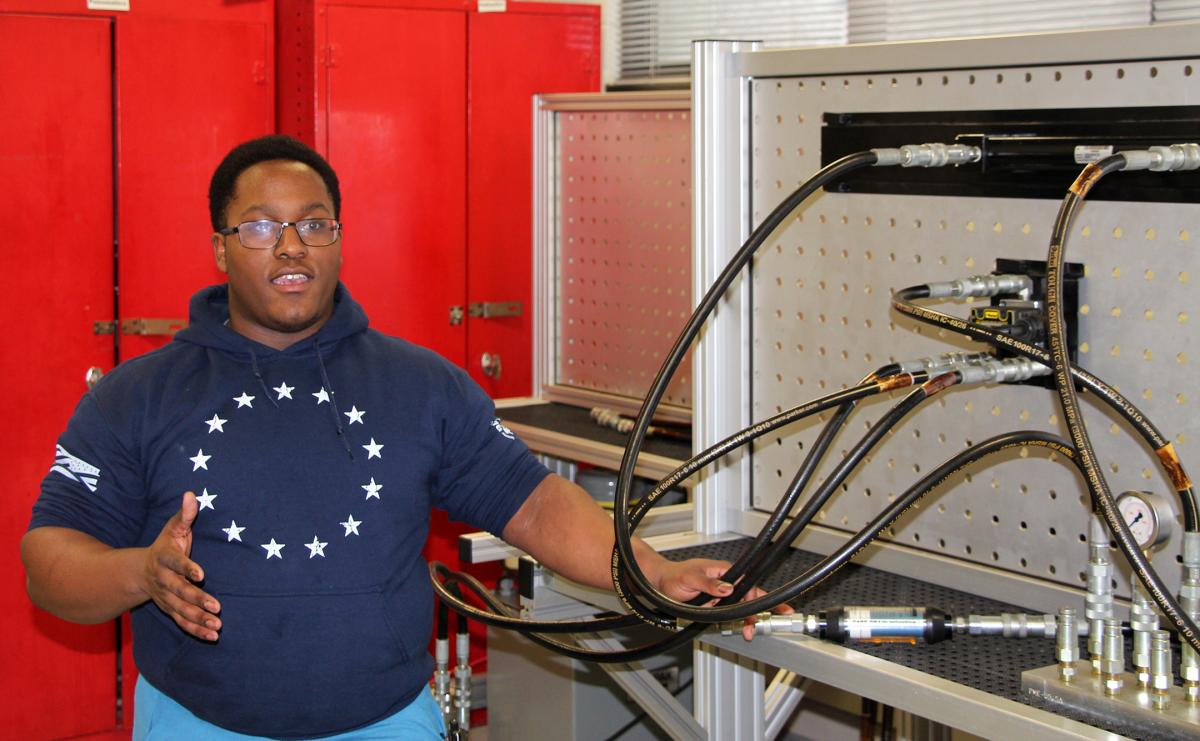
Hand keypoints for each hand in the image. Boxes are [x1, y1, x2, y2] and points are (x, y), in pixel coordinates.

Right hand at [140, 492, 220, 640]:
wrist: (140, 572)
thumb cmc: (165, 546)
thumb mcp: (172, 529)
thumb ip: (184, 515)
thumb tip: (191, 494)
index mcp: (164, 559)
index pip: (176, 563)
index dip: (188, 568)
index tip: (202, 574)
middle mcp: (163, 581)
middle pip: (180, 592)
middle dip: (197, 600)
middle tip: (217, 606)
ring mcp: (166, 598)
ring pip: (181, 611)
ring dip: (199, 619)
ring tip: (218, 625)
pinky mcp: (170, 609)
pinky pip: (182, 622)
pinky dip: (196, 630)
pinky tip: (212, 636)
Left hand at [654, 558, 793, 640]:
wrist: (661, 583)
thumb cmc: (674, 575)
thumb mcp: (690, 578)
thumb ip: (709, 583)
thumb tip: (727, 588)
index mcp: (723, 571)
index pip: (746, 582)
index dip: (754, 595)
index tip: (758, 608)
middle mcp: (725, 582)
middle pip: (748, 595)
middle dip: (757, 610)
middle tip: (760, 624)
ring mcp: (721, 594)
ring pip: (741, 606)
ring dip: (748, 619)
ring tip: (749, 632)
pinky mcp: (716, 604)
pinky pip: (730, 613)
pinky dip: (738, 621)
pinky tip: (743, 628)